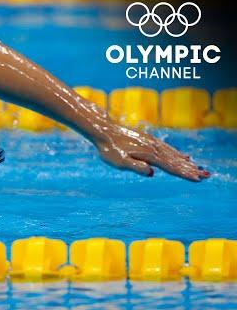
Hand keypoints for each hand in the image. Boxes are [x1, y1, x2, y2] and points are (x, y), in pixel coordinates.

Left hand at [94, 123, 209, 181]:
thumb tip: (152, 173)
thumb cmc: (109, 149)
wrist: (104, 131)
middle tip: (206, 176)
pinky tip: (184, 157)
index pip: (170, 167)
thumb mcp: (119, 161)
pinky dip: (178, 154)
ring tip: (199, 168)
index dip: (184, 173)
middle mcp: (153, 148)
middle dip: (190, 169)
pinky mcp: (149, 141)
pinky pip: (168, 149)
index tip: (198, 179)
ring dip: (187, 163)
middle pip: (175, 161)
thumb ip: (136, 167)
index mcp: (148, 155)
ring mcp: (152, 143)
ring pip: (173, 154)